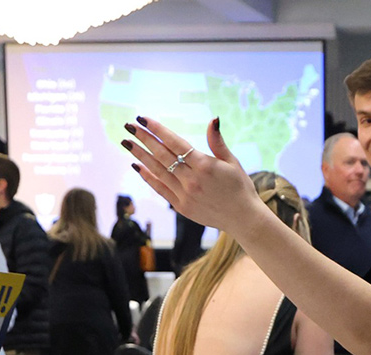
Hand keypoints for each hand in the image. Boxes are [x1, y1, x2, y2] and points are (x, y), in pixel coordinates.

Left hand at [122, 116, 264, 237]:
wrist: (243, 218)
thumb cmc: (240, 187)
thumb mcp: (232, 162)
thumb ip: (217, 142)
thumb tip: (213, 119)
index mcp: (205, 165)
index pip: (175, 143)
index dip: (157, 130)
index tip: (143, 119)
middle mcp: (192, 180)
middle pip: (162, 155)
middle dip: (144, 139)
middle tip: (128, 127)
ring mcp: (185, 194)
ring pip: (158, 171)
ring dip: (140, 155)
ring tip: (127, 143)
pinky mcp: (181, 207)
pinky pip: (160, 189)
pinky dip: (148, 177)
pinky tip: (137, 165)